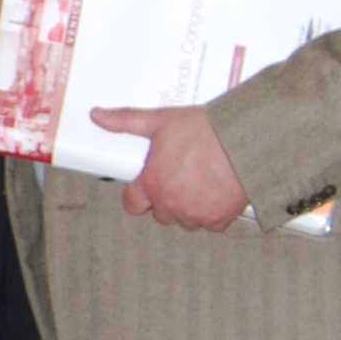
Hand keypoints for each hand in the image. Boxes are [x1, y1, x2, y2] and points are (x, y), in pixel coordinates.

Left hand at [90, 104, 246, 229]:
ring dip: (189, 207)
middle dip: (167, 199)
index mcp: (152, 184)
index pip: (132, 204)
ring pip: (185, 219)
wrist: (243, 139)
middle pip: (161, 213)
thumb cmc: (203, 129)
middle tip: (181, 176)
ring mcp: (195, 215)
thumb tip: (97, 115)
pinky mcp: (218, 219)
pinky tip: (218, 191)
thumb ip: (126, 121)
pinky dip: (213, 212)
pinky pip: (210, 224)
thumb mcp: (160, 121)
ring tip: (201, 181)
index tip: (148, 184)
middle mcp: (170, 204)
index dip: (139, 194)